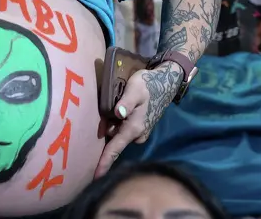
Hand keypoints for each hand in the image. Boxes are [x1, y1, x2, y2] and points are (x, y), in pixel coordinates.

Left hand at [95, 62, 179, 176]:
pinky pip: (121, 130)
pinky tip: (115, 112)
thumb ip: (126, 102)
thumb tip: (119, 113)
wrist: (164, 84)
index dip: (104, 162)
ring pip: (116, 134)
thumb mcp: (135, 89)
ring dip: (110, 125)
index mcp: (133, 129)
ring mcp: (138, 133)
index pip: (115, 149)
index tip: (96, 176)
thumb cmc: (147, 86)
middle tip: (104, 112)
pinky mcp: (138, 128)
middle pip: (112, 141)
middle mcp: (136, 135)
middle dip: (103, 133)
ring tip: (112, 107)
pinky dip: (115, 124)